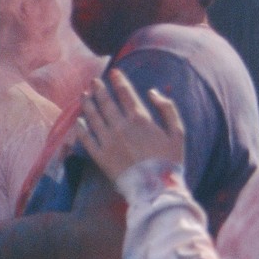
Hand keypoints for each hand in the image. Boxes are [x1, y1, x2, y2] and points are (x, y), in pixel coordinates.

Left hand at [73, 69, 186, 184]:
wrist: (155, 187)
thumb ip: (167, 109)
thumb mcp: (178, 132)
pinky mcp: (100, 155)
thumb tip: (152, 92)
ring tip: (83, 95)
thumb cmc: (170, 160)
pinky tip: (79, 121)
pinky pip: (86, 138)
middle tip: (94, 81)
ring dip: (87, 104)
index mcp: (140, 118)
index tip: (114, 72)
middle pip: (105, 102)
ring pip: (93, 117)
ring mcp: (107, 140)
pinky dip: (81, 128)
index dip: (119, 80)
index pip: (125, 93)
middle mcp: (120, 126)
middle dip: (99, 89)